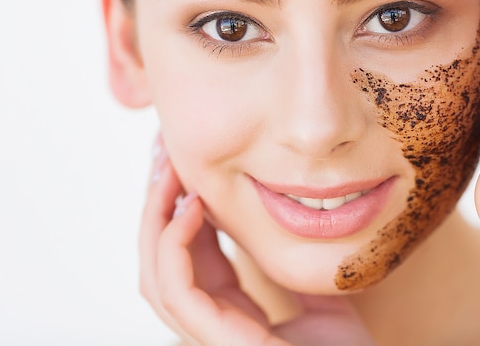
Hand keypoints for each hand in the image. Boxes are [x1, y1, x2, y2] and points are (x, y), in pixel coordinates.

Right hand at [139, 138, 375, 345]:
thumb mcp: (322, 297)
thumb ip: (296, 266)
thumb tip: (292, 222)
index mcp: (230, 313)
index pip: (189, 256)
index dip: (180, 208)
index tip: (184, 162)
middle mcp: (212, 325)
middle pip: (161, 262)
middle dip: (157, 204)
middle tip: (160, 153)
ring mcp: (210, 338)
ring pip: (156, 276)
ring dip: (156, 216)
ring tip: (166, 168)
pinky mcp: (219, 343)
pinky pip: (177, 292)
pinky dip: (175, 245)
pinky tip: (191, 206)